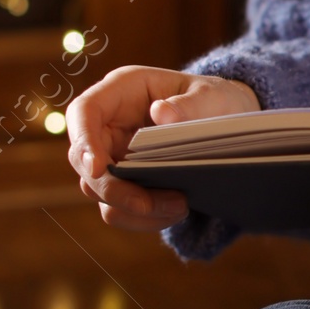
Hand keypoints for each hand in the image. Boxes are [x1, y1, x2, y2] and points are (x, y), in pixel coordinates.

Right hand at [66, 65, 260, 230]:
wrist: (226, 128)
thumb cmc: (215, 102)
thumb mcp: (213, 96)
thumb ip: (190, 104)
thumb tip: (161, 114)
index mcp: (121, 90)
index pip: (84, 112)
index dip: (83, 141)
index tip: (98, 169)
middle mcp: (108, 124)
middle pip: (83, 161)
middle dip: (113, 188)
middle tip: (148, 205)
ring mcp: (112, 155)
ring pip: (99, 190)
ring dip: (132, 207)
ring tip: (179, 206)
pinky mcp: (124, 182)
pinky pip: (119, 208)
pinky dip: (143, 217)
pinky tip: (176, 212)